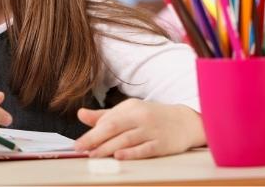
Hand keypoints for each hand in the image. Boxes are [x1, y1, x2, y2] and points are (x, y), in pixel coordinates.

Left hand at [74, 99, 204, 159]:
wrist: (186, 122)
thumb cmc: (152, 117)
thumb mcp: (129, 112)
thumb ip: (104, 116)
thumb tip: (80, 114)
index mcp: (130, 108)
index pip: (107, 120)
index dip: (91, 133)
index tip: (78, 144)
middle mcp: (140, 117)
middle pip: (114, 128)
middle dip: (95, 139)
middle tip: (80, 149)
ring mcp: (152, 131)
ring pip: (126, 139)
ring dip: (108, 148)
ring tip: (94, 156)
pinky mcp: (163, 144)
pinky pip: (145, 149)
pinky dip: (132, 153)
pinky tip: (119, 157)